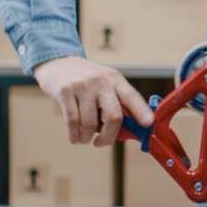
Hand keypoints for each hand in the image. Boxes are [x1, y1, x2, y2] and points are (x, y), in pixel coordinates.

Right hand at [33, 56, 153, 146]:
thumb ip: (117, 106)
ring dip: (87, 137)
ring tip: (84, 138)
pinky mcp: (65, 91)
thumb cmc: (87, 83)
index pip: (132, 97)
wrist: (58, 64)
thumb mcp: (106, 86)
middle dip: (109, 137)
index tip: (148, 124)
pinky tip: (75, 137)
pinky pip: (72, 121)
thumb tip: (130, 133)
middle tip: (101, 143)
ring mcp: (82, 85)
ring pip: (91, 123)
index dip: (142, 112)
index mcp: (115, 80)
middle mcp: (101, 81)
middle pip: (113, 116)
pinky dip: (74, 135)